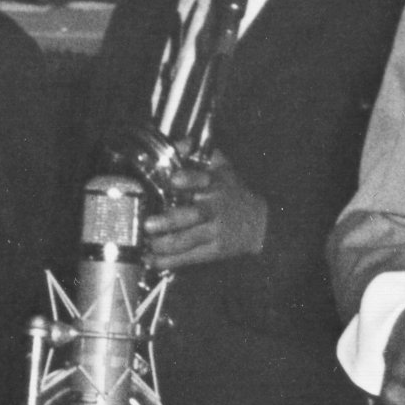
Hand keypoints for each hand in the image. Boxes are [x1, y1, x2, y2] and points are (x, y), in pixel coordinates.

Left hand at [142, 152, 268, 269]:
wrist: (259, 223)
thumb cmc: (231, 191)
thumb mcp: (221, 167)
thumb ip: (197, 153)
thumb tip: (178, 143)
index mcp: (215, 184)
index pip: (202, 179)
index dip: (189, 179)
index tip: (174, 179)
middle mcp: (214, 208)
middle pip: (192, 215)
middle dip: (170, 221)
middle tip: (148, 224)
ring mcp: (214, 231)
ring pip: (187, 240)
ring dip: (164, 244)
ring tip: (146, 245)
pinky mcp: (214, 251)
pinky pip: (189, 257)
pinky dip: (169, 261)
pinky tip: (151, 260)